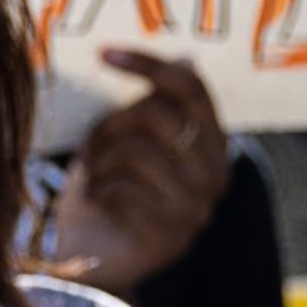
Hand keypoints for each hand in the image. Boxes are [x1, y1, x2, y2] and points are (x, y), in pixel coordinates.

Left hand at [42, 50, 230, 295]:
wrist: (93, 253)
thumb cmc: (107, 187)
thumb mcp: (127, 139)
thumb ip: (152, 105)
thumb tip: (186, 58)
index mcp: (211, 142)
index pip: (191, 88)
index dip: (148, 65)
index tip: (102, 53)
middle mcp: (215, 173)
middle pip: (156, 115)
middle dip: (109, 126)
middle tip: (91, 147)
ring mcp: (198, 207)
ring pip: (135, 151)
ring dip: (98, 161)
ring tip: (93, 177)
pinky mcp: (171, 236)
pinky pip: (124, 190)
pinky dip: (96, 191)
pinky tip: (96, 202)